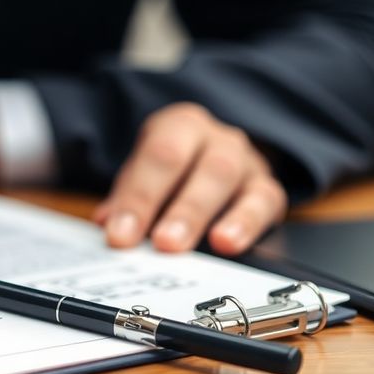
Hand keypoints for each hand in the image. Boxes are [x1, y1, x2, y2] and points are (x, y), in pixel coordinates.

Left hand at [94, 103, 286, 254]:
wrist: (209, 167)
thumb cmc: (170, 176)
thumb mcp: (143, 179)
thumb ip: (125, 200)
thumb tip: (107, 224)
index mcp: (178, 126)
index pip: (160, 155)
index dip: (139, 196)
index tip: (120, 235)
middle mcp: (216, 138)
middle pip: (202, 166)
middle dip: (179, 208)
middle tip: (160, 244)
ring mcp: (246, 161)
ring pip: (230, 179)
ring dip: (205, 216)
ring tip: (185, 247)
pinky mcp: (267, 190)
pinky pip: (264, 201)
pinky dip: (246, 224)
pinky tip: (227, 245)